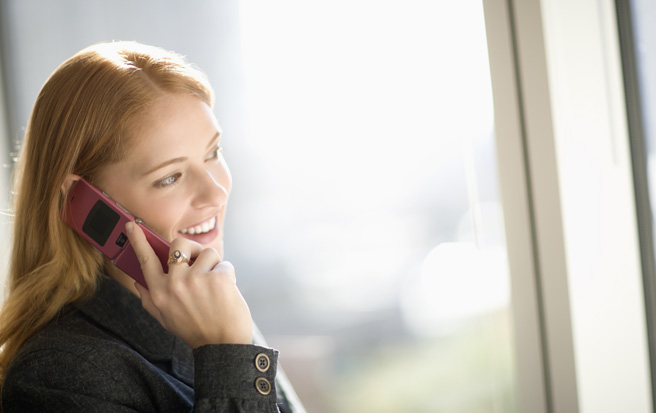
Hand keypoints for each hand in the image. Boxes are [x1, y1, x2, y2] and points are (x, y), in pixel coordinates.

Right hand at [125, 222, 252, 347]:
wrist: (223, 344)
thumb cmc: (195, 330)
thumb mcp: (165, 318)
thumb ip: (150, 299)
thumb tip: (138, 282)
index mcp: (159, 293)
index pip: (145, 260)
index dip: (138, 241)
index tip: (132, 224)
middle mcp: (175, 284)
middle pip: (179, 245)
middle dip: (191, 248)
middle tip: (199, 261)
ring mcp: (197, 279)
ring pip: (207, 253)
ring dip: (214, 265)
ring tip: (215, 286)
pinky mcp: (218, 277)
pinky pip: (224, 264)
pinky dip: (228, 276)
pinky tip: (226, 293)